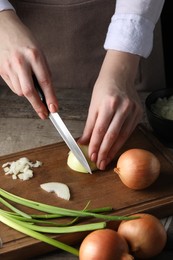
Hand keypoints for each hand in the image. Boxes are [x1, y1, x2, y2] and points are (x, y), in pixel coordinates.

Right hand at [0, 11, 57, 118]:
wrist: (3, 28)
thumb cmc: (24, 41)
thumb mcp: (39, 53)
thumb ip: (42, 72)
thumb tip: (47, 94)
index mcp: (34, 55)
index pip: (45, 82)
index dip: (50, 98)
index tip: (54, 109)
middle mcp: (21, 62)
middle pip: (29, 91)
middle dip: (38, 106)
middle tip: (44, 115)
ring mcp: (9, 67)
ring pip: (20, 92)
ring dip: (28, 96)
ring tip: (31, 87)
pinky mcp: (1, 70)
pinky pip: (13, 87)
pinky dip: (19, 89)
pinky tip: (21, 80)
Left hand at [79, 50, 141, 169]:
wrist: (119, 77)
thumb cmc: (103, 89)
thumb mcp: (93, 106)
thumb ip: (89, 126)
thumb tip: (83, 142)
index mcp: (108, 104)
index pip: (100, 130)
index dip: (95, 145)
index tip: (91, 156)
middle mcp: (123, 107)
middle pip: (112, 135)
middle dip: (105, 151)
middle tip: (99, 163)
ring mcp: (133, 110)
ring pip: (122, 136)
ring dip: (113, 150)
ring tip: (106, 160)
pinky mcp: (138, 114)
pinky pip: (129, 132)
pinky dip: (121, 142)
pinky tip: (115, 149)